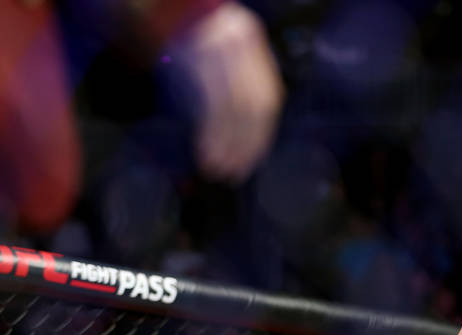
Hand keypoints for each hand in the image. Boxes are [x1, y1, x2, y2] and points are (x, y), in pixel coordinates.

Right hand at [173, 2, 283, 180]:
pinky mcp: (198, 54)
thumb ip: (229, 81)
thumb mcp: (215, 47)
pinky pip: (210, 102)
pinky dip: (210, 131)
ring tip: (216, 167)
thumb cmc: (183, 25)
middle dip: (245, 144)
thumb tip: (232, 132)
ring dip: (225, 144)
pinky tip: (204, 150)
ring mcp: (220, 48)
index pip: (267, 99)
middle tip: (233, 171)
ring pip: (233, 109)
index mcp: (251, 42)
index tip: (250, 160)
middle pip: (254, 107)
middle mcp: (242, 44)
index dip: (260, 134)